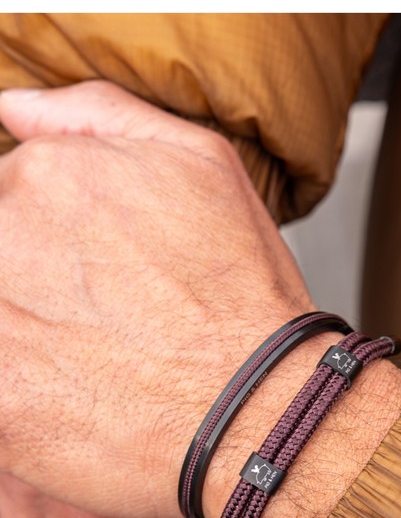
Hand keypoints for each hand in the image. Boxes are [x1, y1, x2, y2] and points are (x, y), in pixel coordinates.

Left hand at [0, 80, 400, 517]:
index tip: (96, 278)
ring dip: (35, 331)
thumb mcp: (201, 162)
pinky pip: (2, 384)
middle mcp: (5, 233)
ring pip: (5, 313)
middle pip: (6, 252)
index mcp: (42, 175)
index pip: (11, 198)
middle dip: (39, 283)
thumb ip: (99, 114)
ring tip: (92, 362)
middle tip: (102, 325)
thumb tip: (16, 108)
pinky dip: (29, 392)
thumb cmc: (240, 298)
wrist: (257, 410)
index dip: (56, 244)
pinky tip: (75, 400)